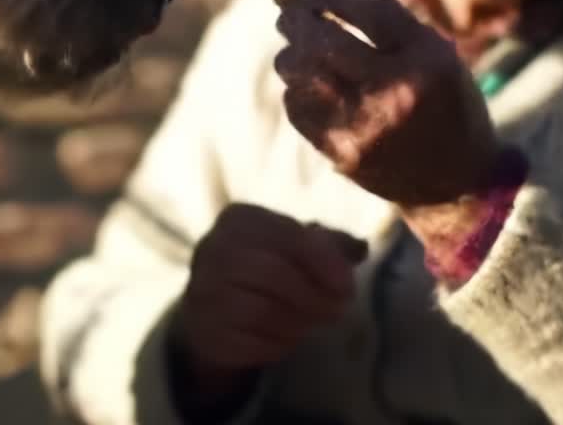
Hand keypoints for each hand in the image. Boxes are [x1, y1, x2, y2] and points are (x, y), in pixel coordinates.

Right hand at [169, 203, 366, 418]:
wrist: (215, 304)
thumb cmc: (266, 265)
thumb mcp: (295, 245)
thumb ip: (329, 244)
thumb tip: (360, 248)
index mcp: (239, 219)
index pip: (285, 235)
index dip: (322, 260)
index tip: (347, 284)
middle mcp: (212, 249)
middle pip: (273, 273)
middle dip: (314, 296)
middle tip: (339, 310)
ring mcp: (202, 291)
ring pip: (261, 311)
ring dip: (300, 321)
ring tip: (316, 322)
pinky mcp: (205, 331)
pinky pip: (250, 342)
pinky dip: (279, 343)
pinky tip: (288, 337)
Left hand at [273, 0, 499, 207]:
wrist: (455, 182)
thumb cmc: (441, 101)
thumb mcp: (434, 52)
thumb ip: (384, 16)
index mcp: (428, 61)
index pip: (368, 9)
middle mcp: (397, 93)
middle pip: (324, 41)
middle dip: (297, 19)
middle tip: (288, 12)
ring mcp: (366, 128)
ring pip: (302, 74)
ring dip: (291, 53)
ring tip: (296, 47)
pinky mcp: (344, 154)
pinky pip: (299, 109)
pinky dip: (297, 88)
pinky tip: (307, 84)